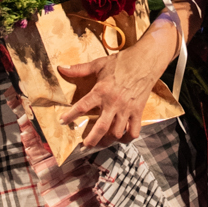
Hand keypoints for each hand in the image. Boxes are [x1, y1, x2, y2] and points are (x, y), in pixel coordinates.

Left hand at [56, 18, 180, 148]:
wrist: (145, 61)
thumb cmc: (121, 62)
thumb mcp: (98, 64)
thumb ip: (79, 69)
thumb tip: (61, 68)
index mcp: (101, 91)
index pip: (82, 106)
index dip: (71, 115)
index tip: (63, 121)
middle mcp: (113, 103)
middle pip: (101, 127)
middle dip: (91, 139)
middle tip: (85, 145)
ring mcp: (127, 109)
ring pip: (116, 132)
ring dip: (108, 140)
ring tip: (101, 143)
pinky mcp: (138, 112)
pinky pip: (133, 131)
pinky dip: (127, 138)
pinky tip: (121, 138)